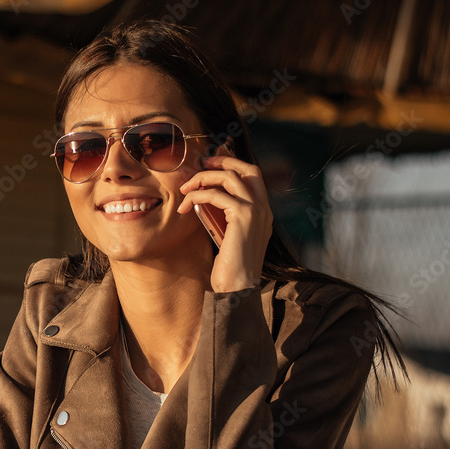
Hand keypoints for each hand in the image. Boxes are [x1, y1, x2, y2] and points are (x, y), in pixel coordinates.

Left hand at [177, 155, 273, 293]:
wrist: (238, 287)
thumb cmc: (230, 267)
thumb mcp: (229, 236)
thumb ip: (225, 217)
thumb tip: (205, 200)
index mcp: (263, 212)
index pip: (252, 176)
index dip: (232, 165)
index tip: (211, 165)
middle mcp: (264, 209)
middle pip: (246, 169)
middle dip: (222, 161)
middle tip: (200, 165)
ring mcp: (256, 211)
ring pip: (229, 177)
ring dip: (203, 178)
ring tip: (186, 189)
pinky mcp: (243, 217)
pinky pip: (217, 195)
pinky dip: (198, 196)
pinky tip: (186, 207)